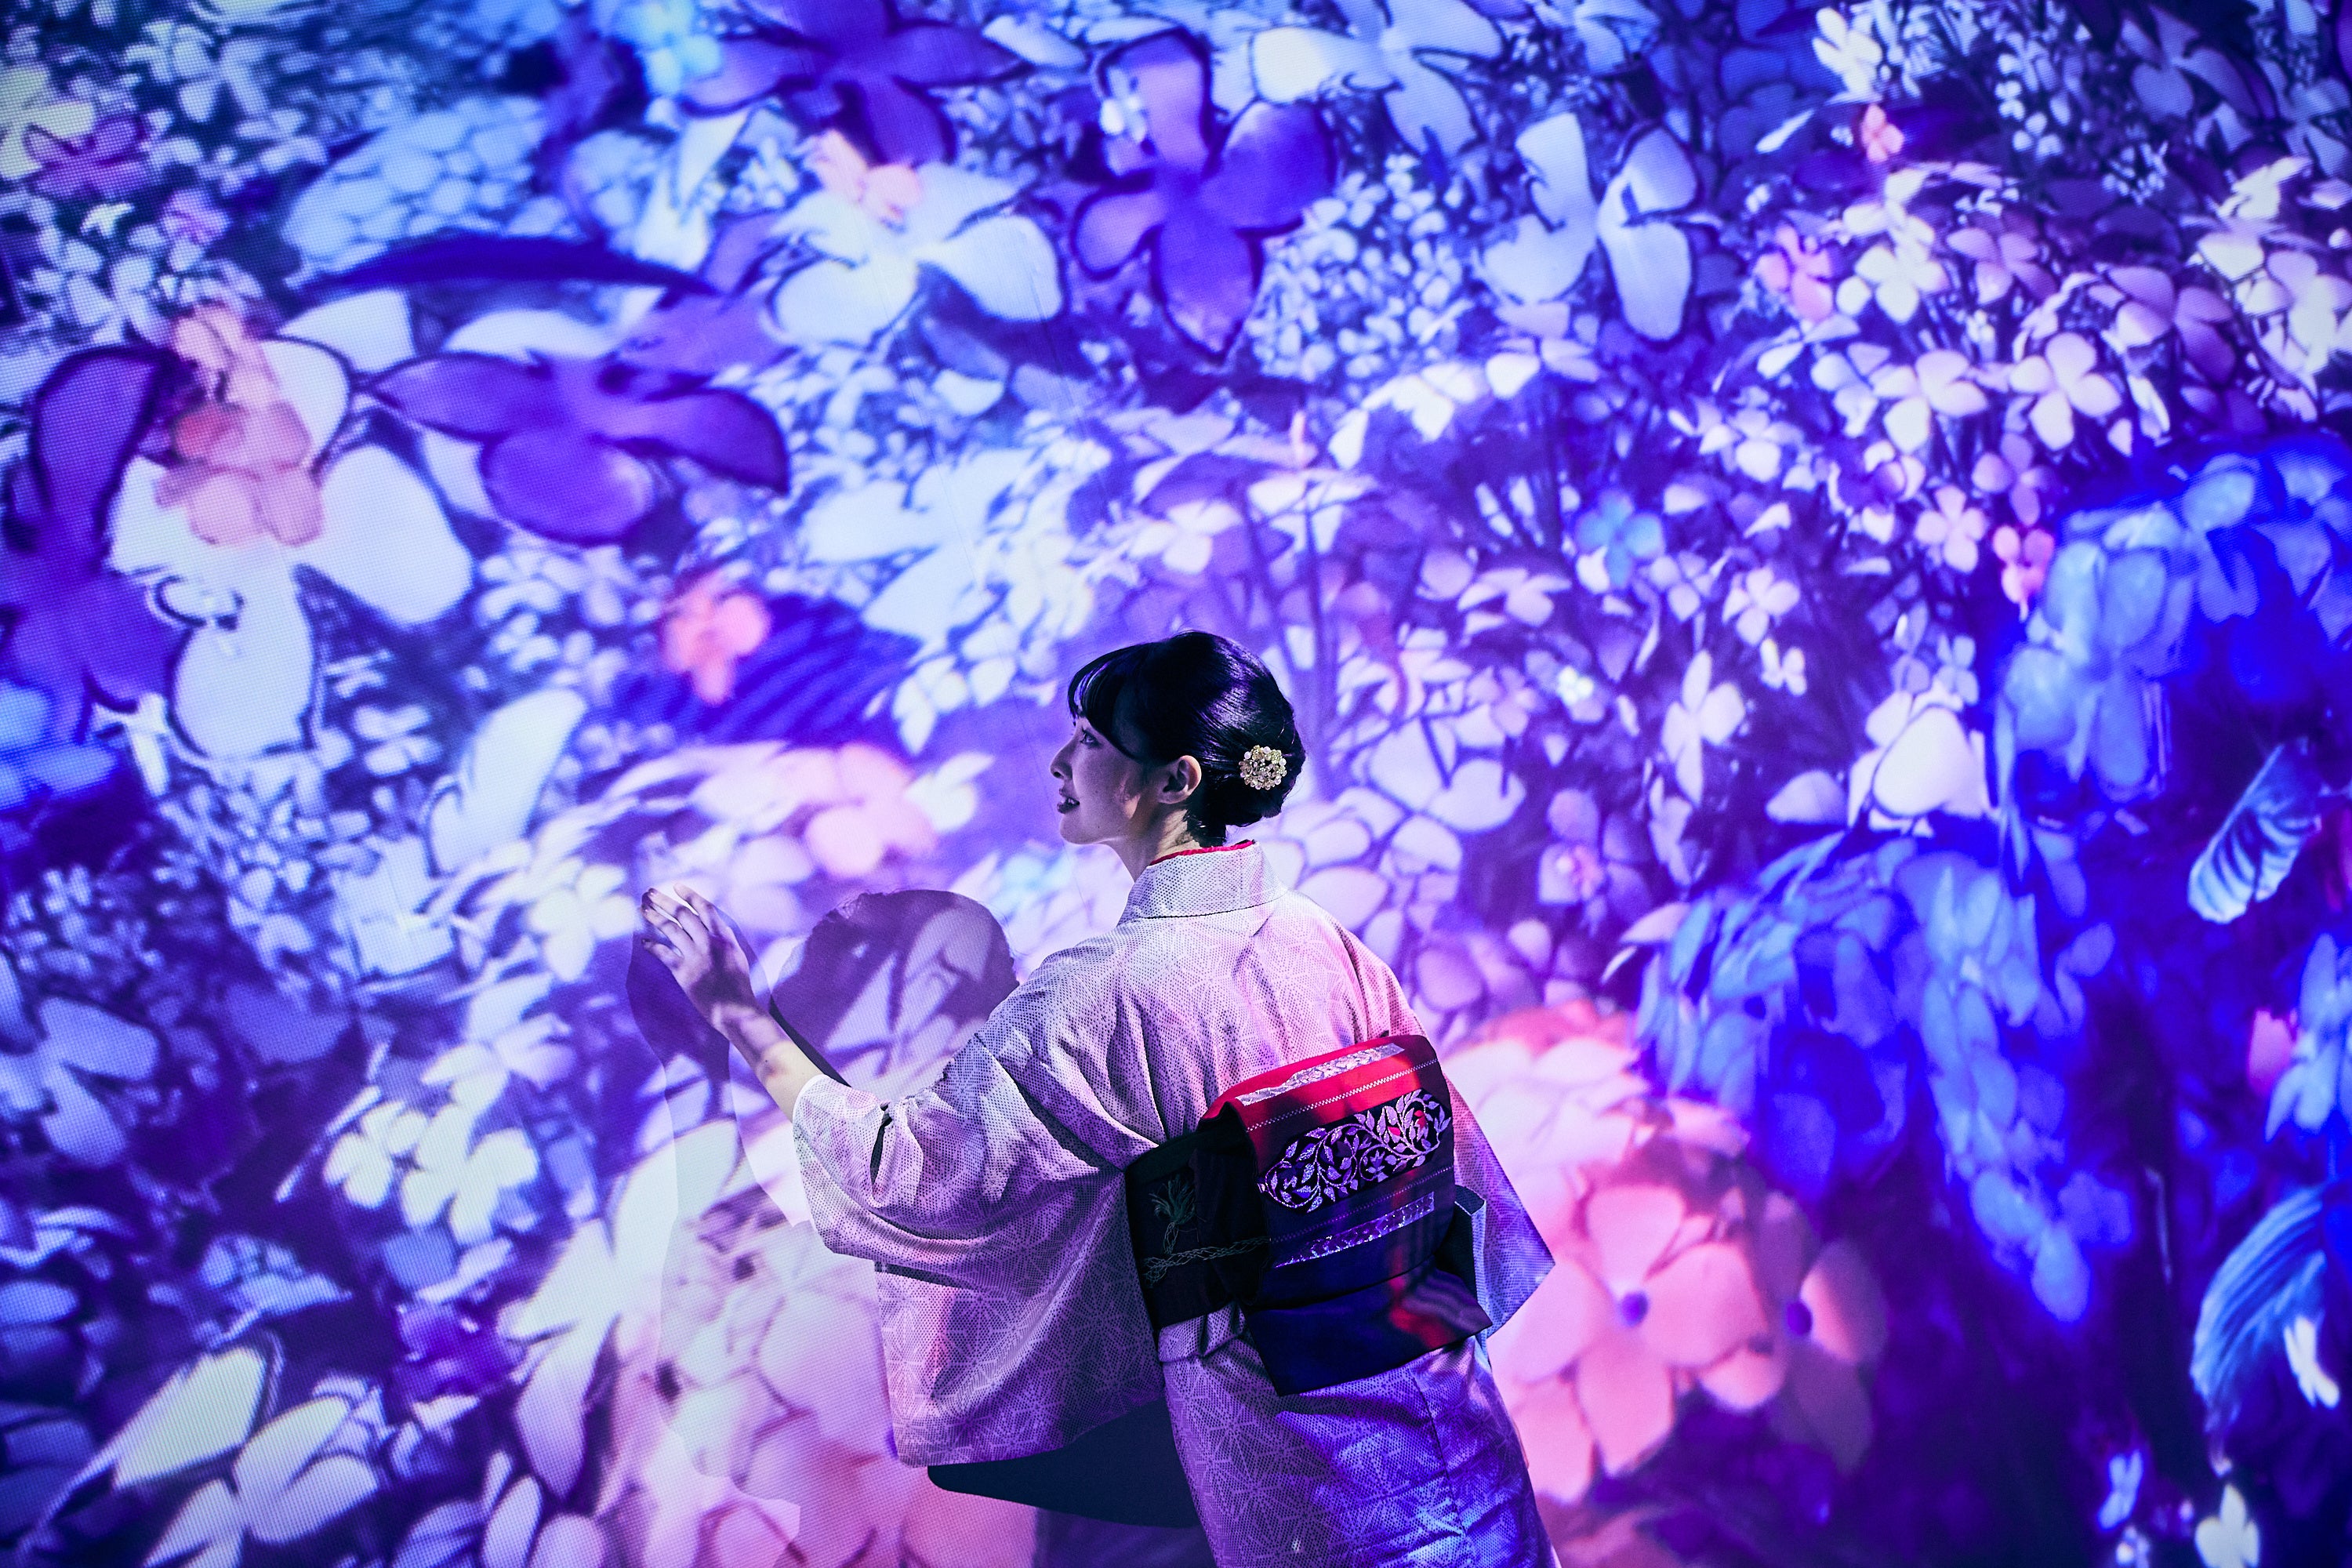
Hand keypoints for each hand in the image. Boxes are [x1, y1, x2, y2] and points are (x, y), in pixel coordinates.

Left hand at [640, 884, 761, 1034]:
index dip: (689, 895)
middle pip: (683, 915)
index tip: (676, 886)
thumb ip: (723, 938)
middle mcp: (709, 943)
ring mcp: (696, 957)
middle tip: (650, 892)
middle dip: (665, 901)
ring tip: (642, 909)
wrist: (736, 1010)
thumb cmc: (739, 985)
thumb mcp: (737, 955)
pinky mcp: (684, 973)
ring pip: (671, 930)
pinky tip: (644, 941)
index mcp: (725, 937)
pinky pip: (664, 954)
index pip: (705, 908)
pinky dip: (652, 946)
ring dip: (654, 918)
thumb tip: (710, 926)